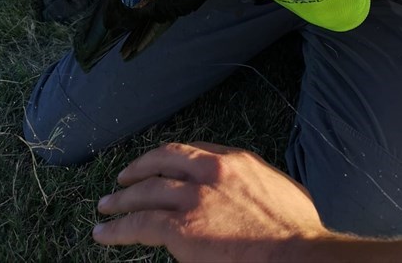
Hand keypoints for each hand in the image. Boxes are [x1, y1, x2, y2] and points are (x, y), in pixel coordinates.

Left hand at [93, 142, 325, 261]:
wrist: (297, 253)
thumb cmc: (296, 227)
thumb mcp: (279, 186)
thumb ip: (254, 180)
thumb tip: (246, 188)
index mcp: (234, 159)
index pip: (192, 150)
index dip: (170, 158)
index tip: (160, 164)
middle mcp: (210, 170)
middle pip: (163, 160)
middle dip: (139, 168)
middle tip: (123, 177)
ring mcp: (194, 197)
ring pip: (146, 190)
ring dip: (121, 198)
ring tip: (105, 205)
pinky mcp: (182, 228)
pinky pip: (140, 224)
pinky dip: (118, 228)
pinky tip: (104, 232)